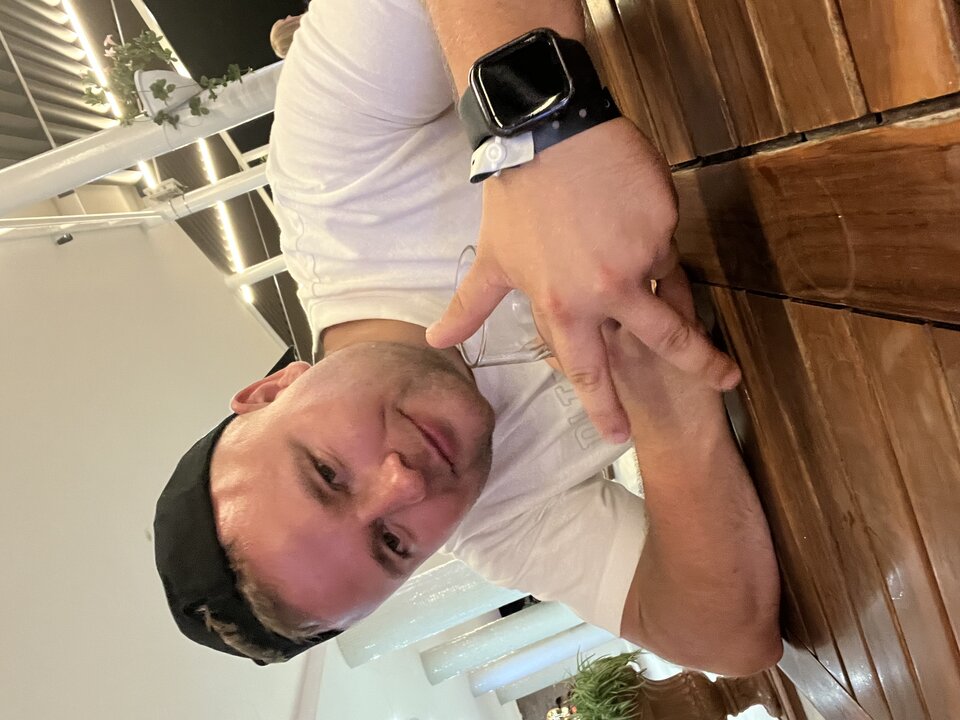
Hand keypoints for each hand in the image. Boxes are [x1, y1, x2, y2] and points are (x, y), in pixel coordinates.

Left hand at [426, 118, 739, 440]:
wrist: (545, 132)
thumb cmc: (515, 201)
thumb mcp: (492, 260)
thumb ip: (471, 308)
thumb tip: (436, 340)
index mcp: (566, 306)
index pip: (590, 370)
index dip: (605, 408)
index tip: (621, 438)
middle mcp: (609, 289)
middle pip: (667, 340)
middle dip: (702, 365)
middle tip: (727, 382)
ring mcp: (642, 253)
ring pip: (662, 273)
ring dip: (647, 262)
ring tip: (612, 227)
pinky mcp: (664, 217)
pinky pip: (666, 233)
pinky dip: (649, 224)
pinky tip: (622, 202)